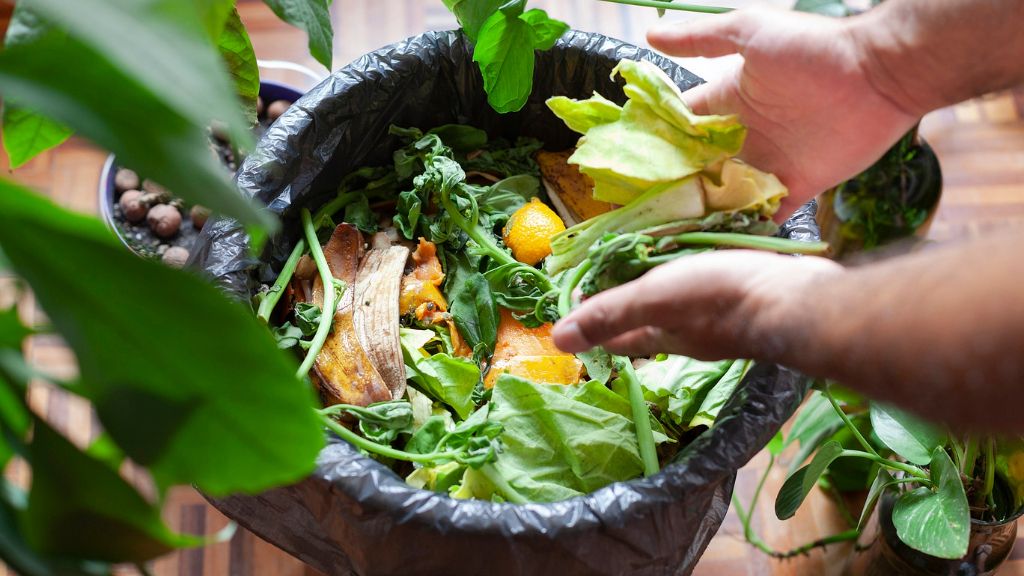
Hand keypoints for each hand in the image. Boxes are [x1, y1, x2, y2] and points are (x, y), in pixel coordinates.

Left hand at [552, 250, 842, 359]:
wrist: (800, 300)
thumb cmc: (722, 298)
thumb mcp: (655, 299)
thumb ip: (610, 314)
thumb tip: (557, 340)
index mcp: (663, 337)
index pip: (617, 337)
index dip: (593, 321)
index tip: (578, 294)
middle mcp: (691, 336)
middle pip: (649, 323)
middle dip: (628, 302)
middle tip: (614, 269)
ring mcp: (723, 321)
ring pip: (682, 308)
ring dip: (665, 288)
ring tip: (654, 258)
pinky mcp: (749, 300)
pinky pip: (713, 289)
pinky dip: (699, 275)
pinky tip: (704, 259)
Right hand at [648, 8, 919, 219]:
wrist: (880, 74)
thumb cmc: (814, 48)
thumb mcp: (750, 32)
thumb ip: (701, 39)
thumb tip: (649, 36)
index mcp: (728, 102)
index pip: (681, 127)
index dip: (655, 144)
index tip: (626, 167)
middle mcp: (743, 136)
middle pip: (697, 168)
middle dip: (673, 187)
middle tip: (640, 212)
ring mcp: (769, 163)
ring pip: (724, 195)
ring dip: (702, 212)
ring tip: (668, 236)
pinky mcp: (796, 186)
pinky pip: (765, 214)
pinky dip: (745, 229)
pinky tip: (717, 244)